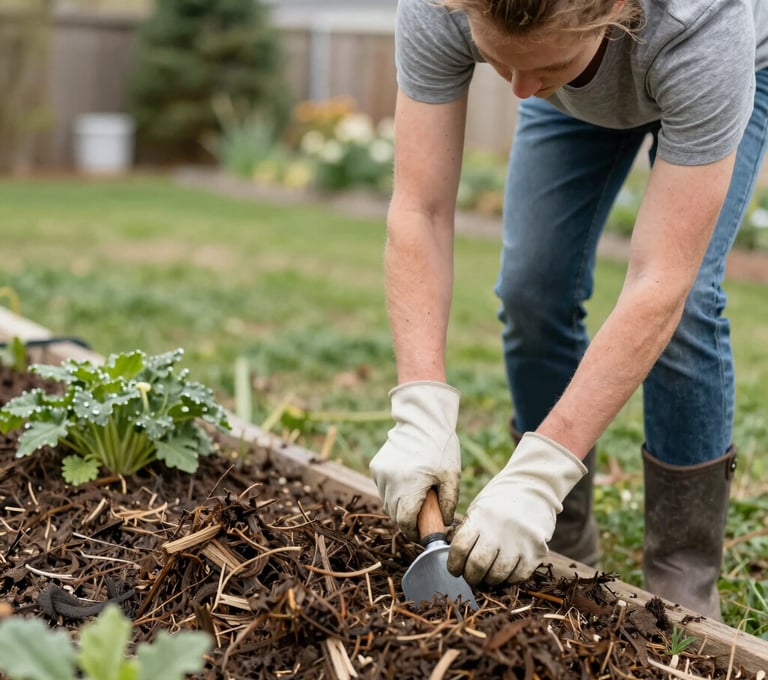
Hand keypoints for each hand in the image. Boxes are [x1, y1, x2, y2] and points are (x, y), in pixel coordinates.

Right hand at [369, 381, 460, 541]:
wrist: (422, 421)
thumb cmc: (440, 448)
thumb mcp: (452, 476)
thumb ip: (449, 503)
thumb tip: (443, 524)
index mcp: (410, 486)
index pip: (405, 522)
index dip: (414, 532)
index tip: (423, 534)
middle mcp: (390, 482)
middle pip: (394, 515)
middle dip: (407, 521)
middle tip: (422, 519)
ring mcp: (380, 474)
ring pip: (387, 503)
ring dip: (399, 507)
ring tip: (415, 499)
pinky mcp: (375, 467)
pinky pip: (383, 489)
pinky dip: (393, 492)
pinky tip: (406, 484)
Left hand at [447, 432, 586, 584]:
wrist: (534, 487)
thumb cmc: (500, 501)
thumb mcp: (479, 508)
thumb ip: (468, 531)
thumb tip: (457, 559)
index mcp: (480, 517)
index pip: (459, 549)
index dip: (454, 565)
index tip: (455, 570)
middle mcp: (498, 530)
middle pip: (477, 566)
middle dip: (471, 577)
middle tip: (472, 576)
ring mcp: (519, 541)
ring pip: (498, 575)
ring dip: (490, 580)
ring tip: (489, 575)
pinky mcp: (536, 550)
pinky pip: (519, 576)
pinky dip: (510, 579)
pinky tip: (507, 571)